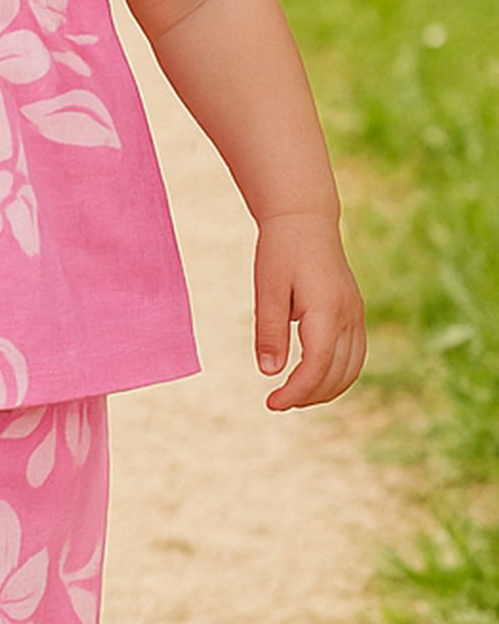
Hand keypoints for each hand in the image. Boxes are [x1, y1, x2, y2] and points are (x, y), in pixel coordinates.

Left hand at [253, 210, 366, 408]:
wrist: (305, 220)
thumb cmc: (281, 251)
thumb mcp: (267, 290)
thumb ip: (269, 332)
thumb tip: (269, 373)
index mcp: (327, 309)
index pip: (318, 365)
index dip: (297, 391)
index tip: (272, 403)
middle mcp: (349, 315)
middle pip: (337, 373)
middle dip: (309, 395)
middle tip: (277, 402)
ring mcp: (356, 315)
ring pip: (352, 368)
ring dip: (325, 389)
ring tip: (293, 396)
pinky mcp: (355, 313)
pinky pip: (354, 355)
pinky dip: (336, 375)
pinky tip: (312, 379)